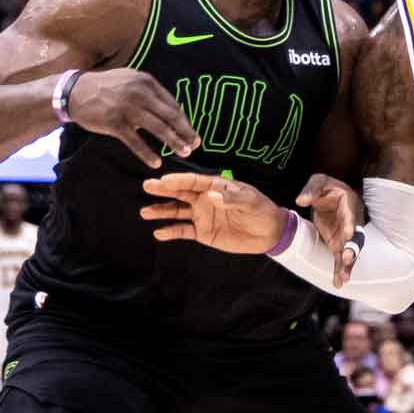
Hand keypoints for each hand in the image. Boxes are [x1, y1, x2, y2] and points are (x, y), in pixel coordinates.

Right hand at [68, 68, 200, 167]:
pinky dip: (148, 154)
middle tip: (195, 144)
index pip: (172, 104)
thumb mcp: (130, 81)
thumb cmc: (105, 88)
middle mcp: (140, 93)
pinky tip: (156, 162)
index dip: (184, 120)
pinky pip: (136, 142)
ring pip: (159, 129)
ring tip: (184, 152)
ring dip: (174, 142)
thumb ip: (149, 93)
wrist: (75, 92)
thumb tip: (170, 111)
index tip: (191, 132)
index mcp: (146, 82)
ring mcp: (128, 108)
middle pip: (171, 116)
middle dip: (185, 132)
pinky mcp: (115, 123)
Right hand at [141, 173, 285, 253]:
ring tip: (144, 212)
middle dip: (163, 189)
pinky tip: (158, 232)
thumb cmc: (261, 210)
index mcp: (216, 186)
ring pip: (177, 211)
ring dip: (161, 211)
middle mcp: (205, 199)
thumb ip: (231, 199)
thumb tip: (211, 196)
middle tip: (147, 185)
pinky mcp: (202, 232)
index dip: (179, 179)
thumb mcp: (250, 202)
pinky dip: (171, 232)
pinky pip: (183, 231)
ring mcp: (202, 215)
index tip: (163, 179)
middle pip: (181, 192)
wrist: (269, 233)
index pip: (194, 181)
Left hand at [297, 174, 363, 286]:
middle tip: (348, 258)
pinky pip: (340, 259)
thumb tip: (301, 201)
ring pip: (349, 253)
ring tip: (343, 278)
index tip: (349, 233)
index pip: (350, 215)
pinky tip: (338, 282)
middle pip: (355, 238)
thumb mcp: (319, 181)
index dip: (351, 224)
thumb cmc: (327, 188)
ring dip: (346, 265)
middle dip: (352, 249)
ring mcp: (346, 236)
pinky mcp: (338, 244)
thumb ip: (311, 189)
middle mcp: (352, 223)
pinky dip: (339, 270)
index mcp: (349, 204)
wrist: (330, 197)